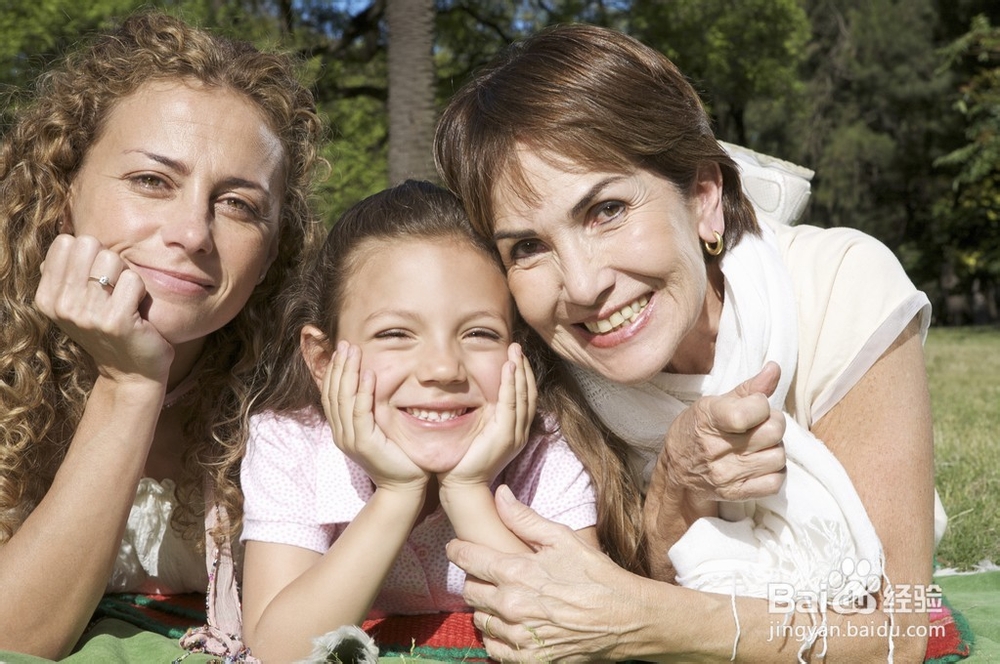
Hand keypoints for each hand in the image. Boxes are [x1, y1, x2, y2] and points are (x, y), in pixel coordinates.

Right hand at [34, 234, 172, 382]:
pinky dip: (142, 290)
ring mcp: (88, 315)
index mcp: (47, 297)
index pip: (66, 241)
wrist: (132, 372)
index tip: (96, 280)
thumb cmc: (109, 330)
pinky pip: (134, 279)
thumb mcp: (76, 304)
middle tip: (114, 289)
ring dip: (126, 276)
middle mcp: (62, 306)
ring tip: (125, 300)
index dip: (90, 254)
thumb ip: (65, 272)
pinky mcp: (116, 321)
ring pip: (113, 259)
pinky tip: (137, 311)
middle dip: (108, 260)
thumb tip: (66, 240)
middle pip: (89, 244)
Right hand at [321, 341, 428, 492]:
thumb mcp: (380, 428)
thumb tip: (373, 382)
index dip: (334, 371)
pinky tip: (367, 375)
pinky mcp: (363, 444)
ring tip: (353, 352)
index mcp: (342, 429)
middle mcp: (340, 433)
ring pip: (343, 399)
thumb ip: (372, 409)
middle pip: (333, 393)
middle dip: (338, 366)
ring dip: (347, 373)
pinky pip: (360, 413)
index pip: (331, 394)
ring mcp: (349, 439)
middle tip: (345, 344)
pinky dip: (362, 393)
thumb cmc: (398, 456)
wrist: (405, 486)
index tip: (341, 350)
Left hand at [438, 343, 536, 489]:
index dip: (523, 376)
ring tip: (516, 351)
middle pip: (529, 393)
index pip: (525, 398)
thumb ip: (483, 417)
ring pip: (523, 396)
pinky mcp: (505, 436)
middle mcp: (519, 432)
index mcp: (515, 431)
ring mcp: (515, 434)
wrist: (462, 486)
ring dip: (520, 371)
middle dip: (524, 368)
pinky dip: (511, 384)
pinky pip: (511, 404)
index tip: (516, 357)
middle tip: (518, 347)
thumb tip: (476, 398)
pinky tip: (509, 368)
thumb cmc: (463, 461)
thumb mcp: (477, 433)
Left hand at [448, 486, 636, 661]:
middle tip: (489, 575)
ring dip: (486, 609)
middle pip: (469, 592)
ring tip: (504, 600)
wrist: (626, 618)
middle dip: (475, 580)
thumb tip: (499, 495)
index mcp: (515, 572)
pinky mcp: (530, 659)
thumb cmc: (596, 574)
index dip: (457, 551)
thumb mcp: (562, 538)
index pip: (467, 559)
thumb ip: (524, 518)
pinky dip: (496, 638)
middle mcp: (511, 606)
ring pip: (480, 621)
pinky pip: (494, 649)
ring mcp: (519, 636)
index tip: (456, 548)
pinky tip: (511, 627)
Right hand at [656, 361, 786, 510]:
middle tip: (760, 425)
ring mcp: (725, 474)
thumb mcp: (713, 403)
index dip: (762, 404)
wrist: (677, 470)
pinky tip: (760, 464)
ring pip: (778, 457)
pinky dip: (773, 472)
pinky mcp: (735, 493)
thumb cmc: (696, 430)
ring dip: (773, 449)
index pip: (756, 408)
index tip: (754, 405)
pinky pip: (775, 482)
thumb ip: (748, 388)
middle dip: (773, 424)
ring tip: (758, 446)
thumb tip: (775, 368)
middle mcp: (715, 448)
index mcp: (709, 418)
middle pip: (773, 432)